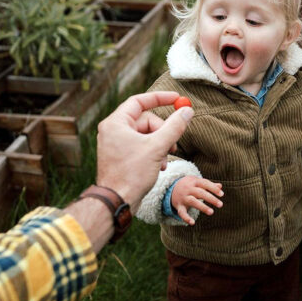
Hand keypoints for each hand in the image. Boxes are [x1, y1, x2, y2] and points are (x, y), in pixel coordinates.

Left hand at [96, 91, 193, 208]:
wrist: (117, 201)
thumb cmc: (131, 174)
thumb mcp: (157, 147)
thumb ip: (174, 127)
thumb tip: (187, 111)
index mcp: (116, 123)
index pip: (139, 101)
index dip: (159, 98)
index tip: (177, 98)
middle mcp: (114, 131)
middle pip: (146, 120)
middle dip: (163, 132)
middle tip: (173, 144)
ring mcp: (118, 144)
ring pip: (147, 135)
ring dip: (161, 146)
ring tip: (164, 160)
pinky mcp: (123, 157)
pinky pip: (142, 147)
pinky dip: (154, 154)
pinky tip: (159, 167)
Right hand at [171, 176, 223, 224]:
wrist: (171, 187)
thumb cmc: (189, 185)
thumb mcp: (197, 182)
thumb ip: (208, 184)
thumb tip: (220, 186)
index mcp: (194, 182)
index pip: (205, 183)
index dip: (213, 189)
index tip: (222, 194)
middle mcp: (188, 189)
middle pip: (200, 193)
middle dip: (211, 198)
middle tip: (220, 204)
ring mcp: (183, 197)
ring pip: (192, 201)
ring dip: (202, 207)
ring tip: (211, 212)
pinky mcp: (179, 206)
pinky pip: (181, 212)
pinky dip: (186, 218)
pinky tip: (192, 223)